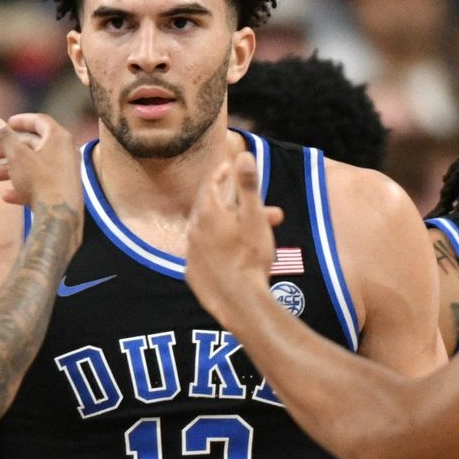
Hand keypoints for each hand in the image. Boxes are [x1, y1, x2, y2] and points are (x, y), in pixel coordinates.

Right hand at [0, 113, 83, 217]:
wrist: (60, 217)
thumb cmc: (40, 181)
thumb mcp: (17, 156)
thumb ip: (4, 138)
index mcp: (58, 138)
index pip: (39, 121)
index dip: (21, 120)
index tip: (6, 123)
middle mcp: (65, 153)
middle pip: (33, 146)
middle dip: (7, 149)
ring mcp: (65, 173)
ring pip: (33, 167)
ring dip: (9, 170)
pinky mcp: (63, 192)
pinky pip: (40, 185)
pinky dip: (22, 187)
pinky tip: (6, 196)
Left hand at [184, 151, 283, 322]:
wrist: (240, 302)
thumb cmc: (249, 258)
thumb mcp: (254, 218)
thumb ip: (248, 186)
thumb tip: (244, 155)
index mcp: (207, 214)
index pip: (209, 184)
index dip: (222, 174)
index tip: (231, 169)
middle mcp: (193, 231)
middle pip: (213, 210)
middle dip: (238, 207)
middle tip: (267, 213)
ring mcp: (191, 254)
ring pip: (210, 233)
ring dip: (230, 230)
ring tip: (254, 237)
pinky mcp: (194, 274)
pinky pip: (205, 255)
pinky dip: (218, 250)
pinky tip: (234, 256)